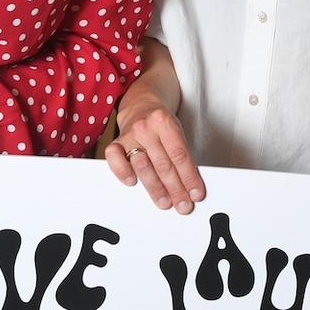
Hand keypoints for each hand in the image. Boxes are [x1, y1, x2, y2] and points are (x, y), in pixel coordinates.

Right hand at [105, 97, 203, 213]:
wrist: (141, 104)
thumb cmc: (161, 123)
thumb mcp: (177, 131)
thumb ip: (181, 154)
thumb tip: (189, 184)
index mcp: (165, 122)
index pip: (180, 155)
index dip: (189, 177)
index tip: (195, 193)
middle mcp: (146, 128)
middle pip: (163, 164)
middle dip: (175, 189)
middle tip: (183, 205)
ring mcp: (129, 135)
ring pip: (142, 166)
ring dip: (155, 188)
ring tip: (165, 201)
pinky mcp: (116, 142)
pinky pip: (114, 159)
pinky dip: (123, 173)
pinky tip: (132, 182)